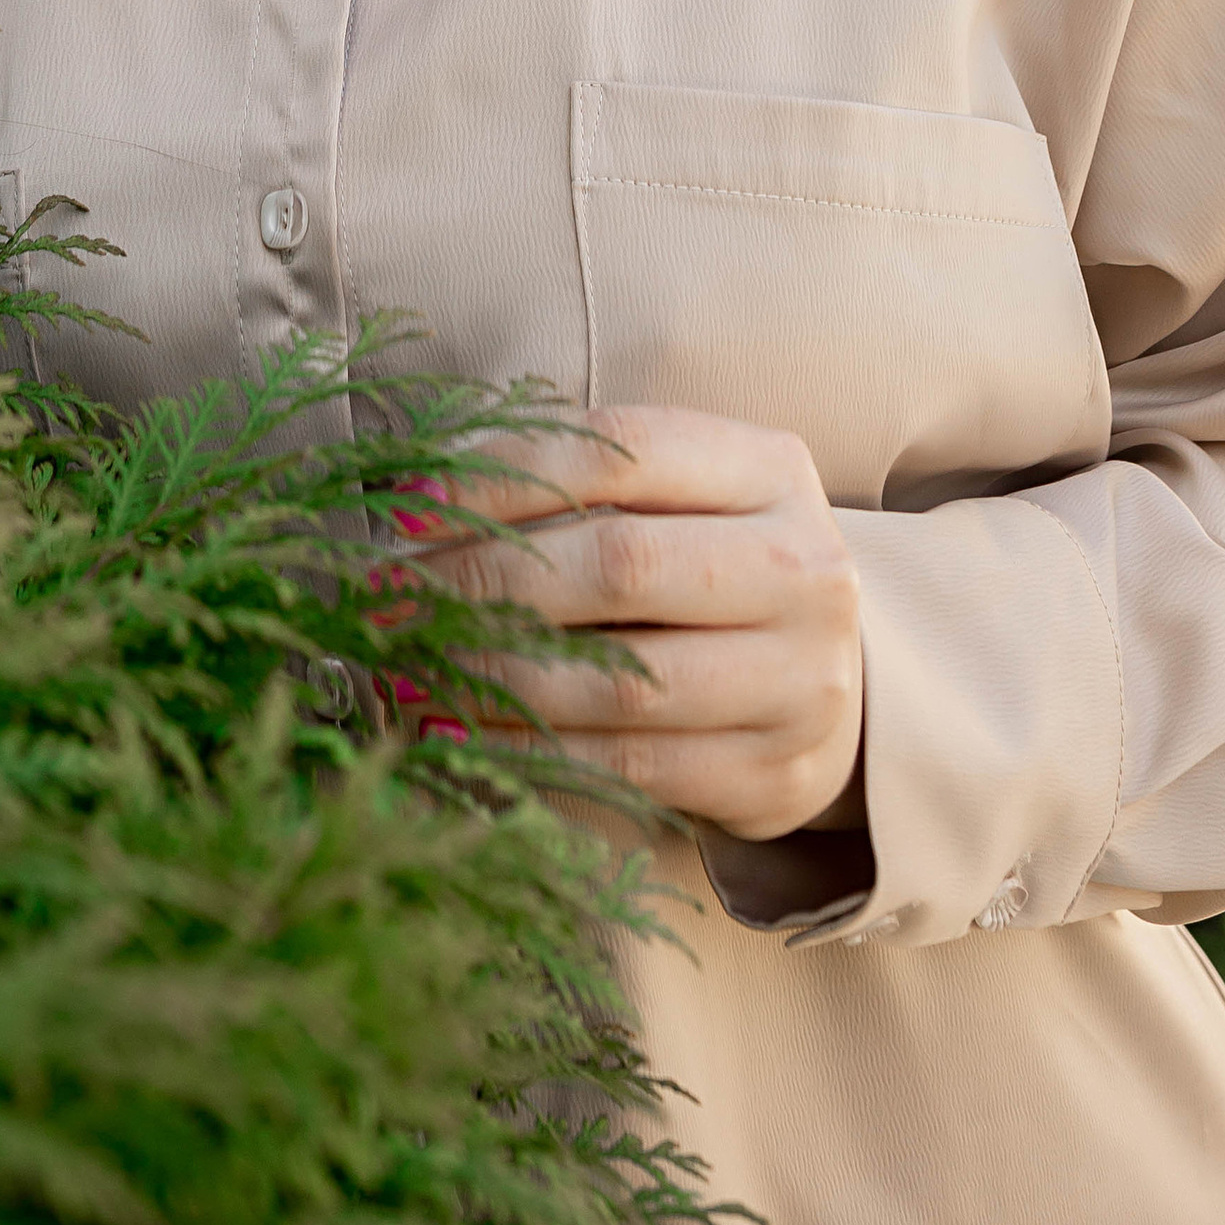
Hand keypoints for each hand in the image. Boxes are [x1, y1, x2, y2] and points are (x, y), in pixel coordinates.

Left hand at [414, 404, 861, 841]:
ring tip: (407, 674)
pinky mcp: (776, 775)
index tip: (407, 511)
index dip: (500, 476)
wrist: (834, 677)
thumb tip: (416, 505)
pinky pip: (631, 767)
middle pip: (617, 564)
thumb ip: (575, 485)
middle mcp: (802, 568)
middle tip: (390, 603)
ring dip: (493, 679)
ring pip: (620, 679)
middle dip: (483, 584)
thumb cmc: (716, 565)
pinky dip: (533, 753)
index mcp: (771, 469)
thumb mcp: (680, 495)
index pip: (618, 450)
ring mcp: (800, 679)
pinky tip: (463, 736)